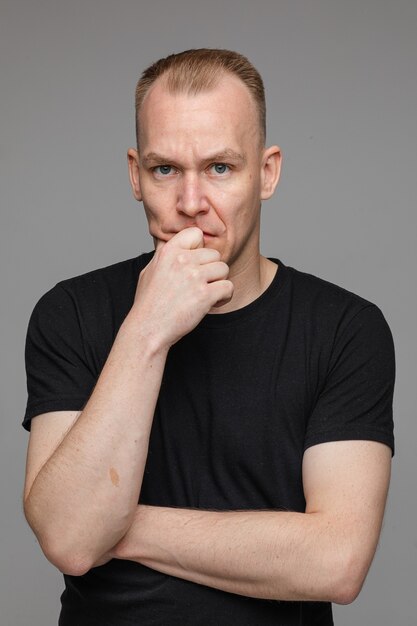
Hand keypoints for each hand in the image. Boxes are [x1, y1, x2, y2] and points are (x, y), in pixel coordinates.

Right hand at [130, 227, 233, 348]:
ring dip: (218, 283)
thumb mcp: (150, 271)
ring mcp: (194, 277)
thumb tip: (174, 244)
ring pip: (224, 269)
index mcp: (168, 251)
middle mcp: (182, 261)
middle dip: (211, 270)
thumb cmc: (148, 304)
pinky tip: (212, 304)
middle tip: (200, 286)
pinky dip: (224, 297)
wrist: (148, 329)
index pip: (196, 234)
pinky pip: (228, 287)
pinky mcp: (204, 294)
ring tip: (206, 295)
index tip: (194, 264)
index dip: (199, 249)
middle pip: (214, 255)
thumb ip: (165, 256)